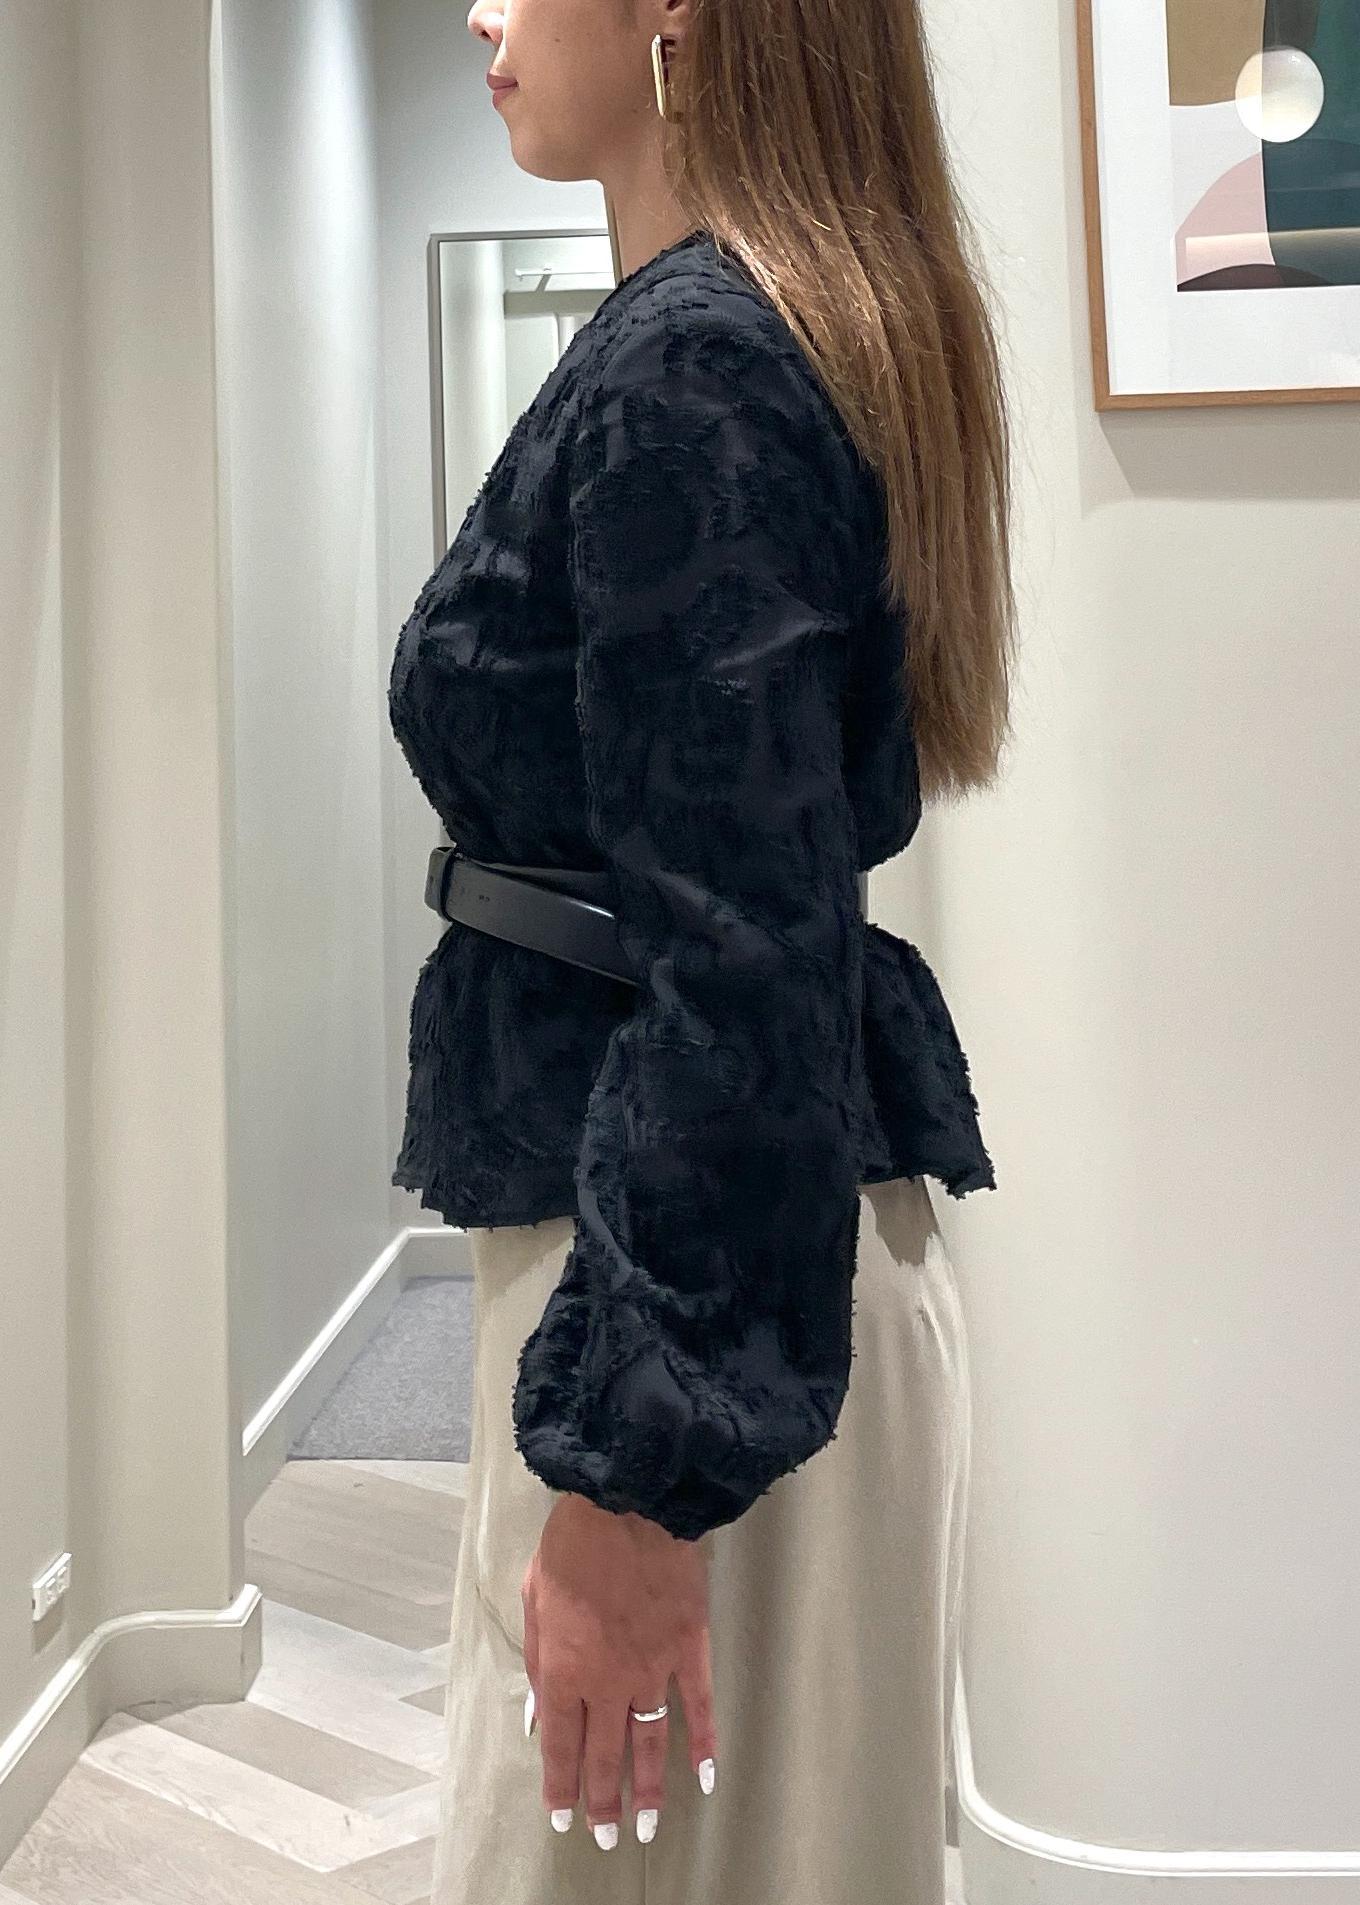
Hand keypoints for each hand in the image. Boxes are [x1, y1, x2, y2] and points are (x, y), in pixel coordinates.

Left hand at [521, 1491, 717, 1848]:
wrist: (629, 1504)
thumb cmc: (573, 1543)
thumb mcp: (534, 1597)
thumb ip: (538, 1660)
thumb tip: (539, 1713)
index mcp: (564, 1670)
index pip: (560, 1746)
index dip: (561, 1787)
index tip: (562, 1819)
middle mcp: (607, 1682)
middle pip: (605, 1756)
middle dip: (602, 1803)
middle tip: (604, 1838)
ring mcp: (653, 1669)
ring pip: (650, 1744)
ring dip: (648, 1791)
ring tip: (649, 1827)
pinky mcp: (689, 1650)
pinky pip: (698, 1707)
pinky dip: (703, 1744)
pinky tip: (705, 1777)